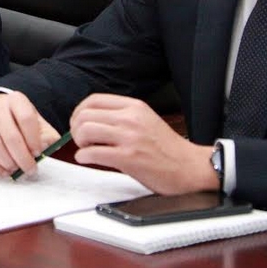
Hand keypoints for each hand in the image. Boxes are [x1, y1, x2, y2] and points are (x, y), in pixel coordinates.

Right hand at [0, 91, 61, 177]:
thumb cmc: (17, 120)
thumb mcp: (36, 123)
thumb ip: (46, 136)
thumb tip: (46, 147)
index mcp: (16, 100)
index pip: (26, 118)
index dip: (33, 139)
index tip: (38, 153)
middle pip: (10, 135)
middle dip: (22, 157)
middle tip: (29, 169)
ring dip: (7, 162)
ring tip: (16, 170)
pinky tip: (3, 171)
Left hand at [69, 94, 216, 193]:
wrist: (190, 167)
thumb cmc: (167, 148)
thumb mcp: (145, 120)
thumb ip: (121, 115)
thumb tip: (91, 118)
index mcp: (134, 106)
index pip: (93, 100)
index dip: (79, 112)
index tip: (78, 122)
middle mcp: (131, 118)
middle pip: (85, 115)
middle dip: (76, 128)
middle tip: (81, 139)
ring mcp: (129, 138)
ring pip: (85, 131)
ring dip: (79, 142)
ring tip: (86, 149)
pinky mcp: (128, 158)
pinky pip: (93, 153)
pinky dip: (83, 157)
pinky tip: (87, 159)